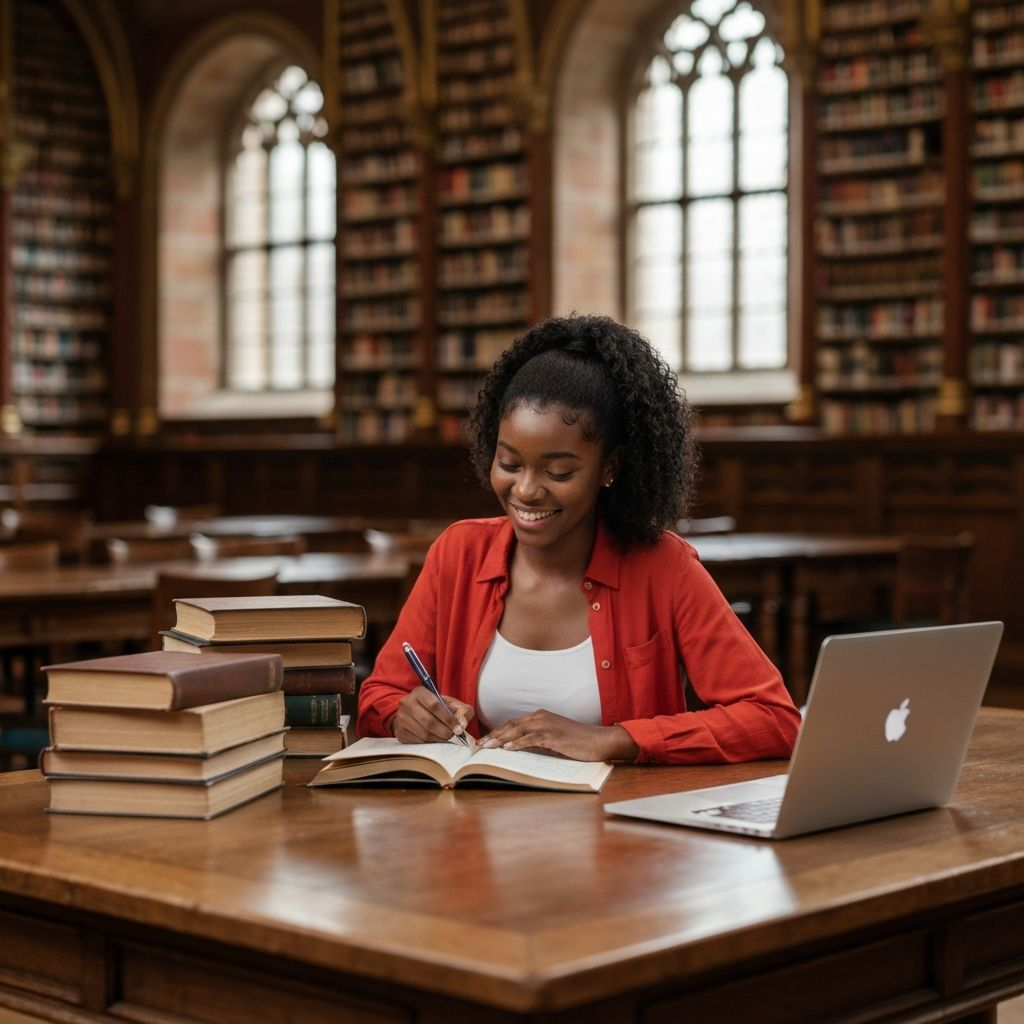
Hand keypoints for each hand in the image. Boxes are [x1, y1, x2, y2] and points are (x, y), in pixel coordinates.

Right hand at [392, 688, 473, 744]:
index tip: (458, 728)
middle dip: (444, 731)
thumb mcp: (451, 704)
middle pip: (428, 721)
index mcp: (419, 692)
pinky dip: (430, 743)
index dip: (448, 718)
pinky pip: (417, 742)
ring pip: (423, 733)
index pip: (434, 705)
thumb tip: (462, 724)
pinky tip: (436, 740)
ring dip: (438, 738)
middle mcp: (406, 703)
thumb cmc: (437, 708)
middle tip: (453, 735)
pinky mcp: (400, 733)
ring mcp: (401, 718)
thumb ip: (462, 711)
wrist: (416, 713)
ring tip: (446, 738)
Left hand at [479, 710, 637, 761]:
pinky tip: (508, 749)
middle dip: (493, 736)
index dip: (496, 732)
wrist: (598, 741)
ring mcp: (547, 725)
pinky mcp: (554, 736)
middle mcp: (541, 717)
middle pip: (511, 725)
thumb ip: (536, 741)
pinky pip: (532, 738)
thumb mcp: (552, 740)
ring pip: (518, 731)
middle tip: (478, 746)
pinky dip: (518, 743)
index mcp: (540, 717)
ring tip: (487, 748)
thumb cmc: (577, 742)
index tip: (483, 741)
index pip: (512, 724)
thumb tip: (518, 749)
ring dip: (500, 739)